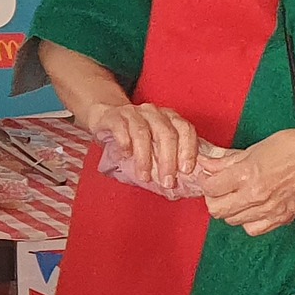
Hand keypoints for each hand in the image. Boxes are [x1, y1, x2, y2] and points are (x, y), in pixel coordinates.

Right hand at [79, 100, 202, 193]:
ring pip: (142, 133)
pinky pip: (120, 128)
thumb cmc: (134, 135)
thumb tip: (180, 181)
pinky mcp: (113, 117)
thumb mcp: (154, 143)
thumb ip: (167, 156)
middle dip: (168, 159)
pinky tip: (126, 155)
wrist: (105, 117)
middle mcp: (153, 113)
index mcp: (168, 117)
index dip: (188, 149)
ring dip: (144, 158)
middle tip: (167, 181)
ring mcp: (133, 113)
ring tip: (145, 177)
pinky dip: (125, 143)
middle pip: (165, 133)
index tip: (186, 170)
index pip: (185, 129)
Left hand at [202, 122, 294, 236]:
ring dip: (230, 210)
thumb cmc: (290, 147)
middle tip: (219, 189)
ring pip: (232, 221)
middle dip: (213, 198)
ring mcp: (268, 210)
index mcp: (246, 175)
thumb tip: (206, 164)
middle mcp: (255, 196)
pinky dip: (248, 221)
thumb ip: (226, 161)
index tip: (209, 178)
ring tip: (237, 197)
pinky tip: (252, 209)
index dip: (206, 182)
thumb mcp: (253, 149)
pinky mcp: (280, 218)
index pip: (210, 188)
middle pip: (217, 210)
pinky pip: (253, 229)